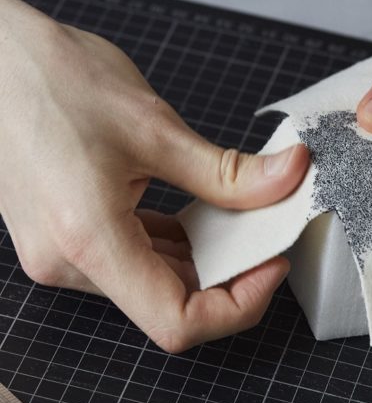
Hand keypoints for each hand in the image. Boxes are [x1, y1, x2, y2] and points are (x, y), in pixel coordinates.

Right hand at [0, 0, 308, 351]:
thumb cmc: (51, 80)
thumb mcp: (154, 126)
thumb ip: (228, 170)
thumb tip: (289, 177)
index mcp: (88, 242)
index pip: (177, 322)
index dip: (239, 305)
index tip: (271, 265)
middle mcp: (68, 261)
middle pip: (169, 302)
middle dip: (229, 274)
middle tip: (267, 232)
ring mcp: (62, 251)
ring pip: (153, 280)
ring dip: (203, 257)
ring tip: (241, 216)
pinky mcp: (65, 232)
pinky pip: (132, 255)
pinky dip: (173, 242)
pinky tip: (201, 211)